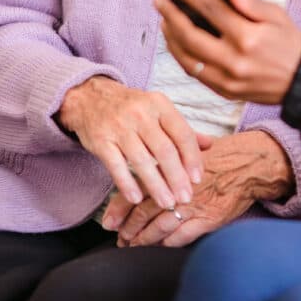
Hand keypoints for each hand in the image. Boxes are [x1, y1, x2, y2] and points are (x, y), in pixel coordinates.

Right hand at [58, 76, 213, 207]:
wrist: (91, 97)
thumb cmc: (132, 107)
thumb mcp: (158, 110)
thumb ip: (182, 129)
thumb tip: (210, 145)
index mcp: (159, 105)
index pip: (181, 133)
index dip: (192, 158)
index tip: (198, 179)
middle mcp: (140, 114)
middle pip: (164, 150)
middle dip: (177, 177)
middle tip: (186, 198)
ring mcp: (119, 127)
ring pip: (141, 161)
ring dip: (156, 186)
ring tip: (167, 203)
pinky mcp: (101, 141)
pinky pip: (116, 166)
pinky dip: (127, 184)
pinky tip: (137, 199)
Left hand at [103, 129, 293, 246]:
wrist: (252, 164)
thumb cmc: (223, 156)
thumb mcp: (192, 151)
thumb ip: (170, 160)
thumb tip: (148, 169)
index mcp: (171, 169)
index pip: (138, 190)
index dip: (120, 208)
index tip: (108, 222)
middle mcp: (179, 188)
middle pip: (144, 211)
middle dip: (129, 228)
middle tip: (119, 239)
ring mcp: (194, 205)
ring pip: (160, 227)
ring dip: (144, 239)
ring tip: (133, 247)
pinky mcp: (208, 219)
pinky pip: (182, 236)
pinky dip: (168, 243)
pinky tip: (159, 247)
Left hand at [155, 0, 300, 106]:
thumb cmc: (290, 45)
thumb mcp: (277, 16)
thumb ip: (250, 0)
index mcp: (249, 38)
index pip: (211, 9)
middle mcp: (234, 61)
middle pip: (190, 35)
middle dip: (170, 14)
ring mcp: (227, 79)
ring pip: (186, 57)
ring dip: (170, 36)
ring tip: (164, 18)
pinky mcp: (224, 91)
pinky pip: (193, 73)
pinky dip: (180, 55)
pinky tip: (176, 41)